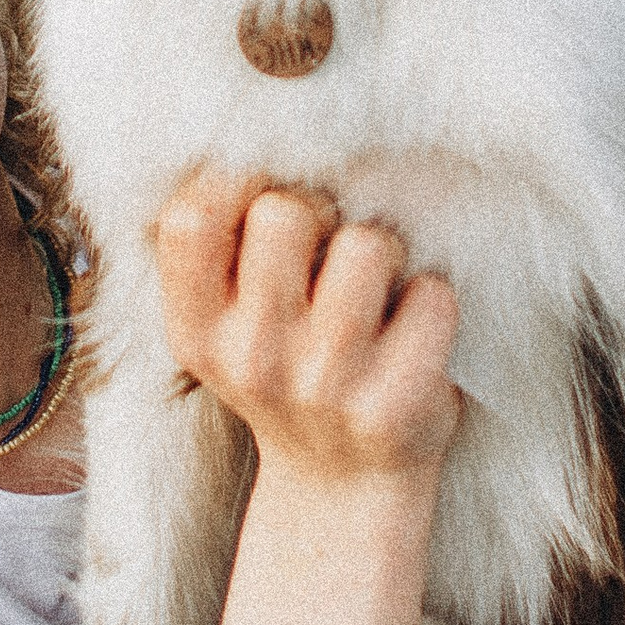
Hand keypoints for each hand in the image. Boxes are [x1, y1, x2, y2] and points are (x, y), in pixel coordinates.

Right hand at [156, 171, 459, 624]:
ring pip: (367, 245)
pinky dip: (434, 298)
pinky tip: (411, 329)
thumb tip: (257, 137)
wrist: (342, 487)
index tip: (262, 199)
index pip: (191, 218)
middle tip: (328, 250)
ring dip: (383, 250)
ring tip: (376, 290)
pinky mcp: (396, 404)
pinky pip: (434, 294)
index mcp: (198, 331)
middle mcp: (254, 359)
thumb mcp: (224, 325)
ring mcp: (325, 385)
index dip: (233, 183)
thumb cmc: (290, 373)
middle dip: (319, 213)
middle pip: (285, 213)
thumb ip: (219, 247)